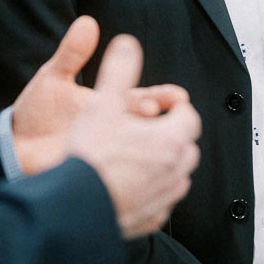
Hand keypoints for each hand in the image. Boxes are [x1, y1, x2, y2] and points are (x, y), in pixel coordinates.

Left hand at [11, 16, 190, 174]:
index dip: (164, 98)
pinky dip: (131, 174)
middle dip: (158, 121)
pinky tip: (134, 172)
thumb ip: (72, 53)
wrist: (13, 146)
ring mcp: (106, 155)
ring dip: (145, 147)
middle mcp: (114, 131)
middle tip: (154, 112)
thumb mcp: (54, 79)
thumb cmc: (36, 111)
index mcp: (110, 105)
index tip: (178, 96)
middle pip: (149, 128)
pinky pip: (121, 178)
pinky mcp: (94, 175)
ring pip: (138, 155)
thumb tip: (87, 22)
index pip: (147, 100)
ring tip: (143, 138)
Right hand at [65, 33, 200, 238]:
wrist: (75, 206)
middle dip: (171, 133)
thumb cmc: (90, 155)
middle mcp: (175, 170)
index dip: (174, 104)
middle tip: (149, 126)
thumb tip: (128, 44)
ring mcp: (164, 198)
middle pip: (185, 145)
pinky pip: (161, 202)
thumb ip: (119, 70)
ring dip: (164, 162)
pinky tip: (130, 185)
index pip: (188, 114)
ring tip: (139, 155)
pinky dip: (152, 191)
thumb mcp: (103, 102)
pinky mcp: (149, 219)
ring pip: (176, 175)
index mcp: (171, 139)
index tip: (160, 102)